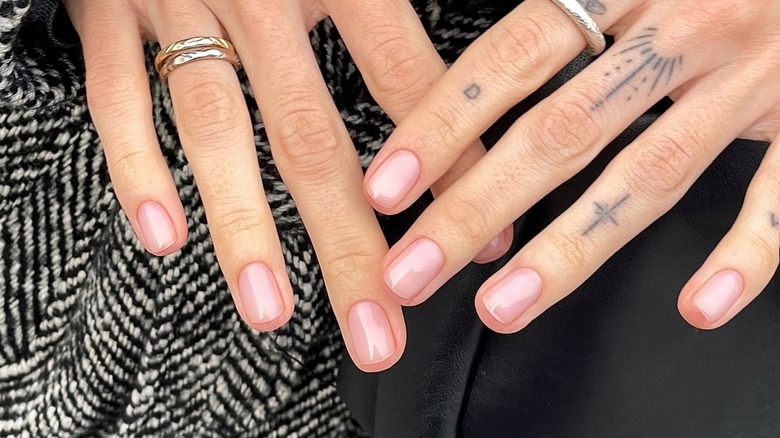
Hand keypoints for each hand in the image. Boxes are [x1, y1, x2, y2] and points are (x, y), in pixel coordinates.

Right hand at [63, 0, 502, 370]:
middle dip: (350, 246)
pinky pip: (118, 98)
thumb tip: (470, 101)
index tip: (480, 245)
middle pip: (312, 138)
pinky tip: (163, 237)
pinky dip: (137, 168)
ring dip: (245, 230)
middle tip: (379, 332)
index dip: (450, 169)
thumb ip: (401, 19)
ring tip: (273, 313)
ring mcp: (179, 5)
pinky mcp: (112, 14)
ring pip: (215, 132)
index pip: (407, 84)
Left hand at [365, 0, 779, 331]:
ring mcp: (756, 77)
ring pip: (651, 175)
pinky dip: (746, 254)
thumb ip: (566, 3)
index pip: (516, 54)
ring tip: (501, 305)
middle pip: (565, 130)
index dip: (446, 122)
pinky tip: (697, 305)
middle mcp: (691, 24)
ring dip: (570, 250)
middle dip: (477, 207)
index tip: (388, 187)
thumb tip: (482, 62)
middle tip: (414, 269)